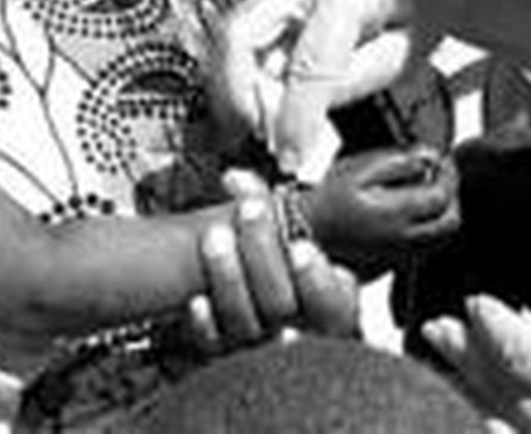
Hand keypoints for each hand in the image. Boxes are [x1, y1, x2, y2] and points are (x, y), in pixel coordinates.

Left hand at [184, 172, 360, 354]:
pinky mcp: (228, 351)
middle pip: (281, 304)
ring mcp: (261, 342)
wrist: (251, 299)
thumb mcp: (298, 236)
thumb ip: (274, 206)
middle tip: (250, 211)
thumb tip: (235, 179)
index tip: (301, 246)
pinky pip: (215, 346)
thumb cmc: (285, 264)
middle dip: (263, 253)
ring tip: (215, 237)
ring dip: (228, 277)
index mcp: (330, 305)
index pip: (334, 306)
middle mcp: (298, 330)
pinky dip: (205, 322)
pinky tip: (196, 299)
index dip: (317, 280)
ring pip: (247, 324)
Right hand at [208, 0, 433, 153]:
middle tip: (261, 136)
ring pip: (231, 37)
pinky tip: (267, 101)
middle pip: (238, 36)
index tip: (290, 155)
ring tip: (264, 124)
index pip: (308, 64)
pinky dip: (244, 76)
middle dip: (238, 97)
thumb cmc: (422, 5)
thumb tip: (296, 128)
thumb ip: (346, 88)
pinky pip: (243, 37)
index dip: (295, 117)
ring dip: (237, 89)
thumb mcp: (399, 56)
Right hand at [304, 146, 458, 266]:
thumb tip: (429, 157)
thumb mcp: (359, 169)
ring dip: (442, 212)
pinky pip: (424, 247)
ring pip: (441, 237)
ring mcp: (400, 253)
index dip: (448, 173)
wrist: (302, 232)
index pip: (443, 196)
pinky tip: (412, 212)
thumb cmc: (325, 200)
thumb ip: (399, 161)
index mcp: (396, 213)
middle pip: (451, 222)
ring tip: (427, 191)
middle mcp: (403, 238)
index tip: (440, 159)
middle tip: (441, 176)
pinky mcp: (392, 261)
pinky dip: (428, 228)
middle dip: (452, 196)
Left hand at [425, 295, 530, 433]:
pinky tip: (482, 409)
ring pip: (497, 430)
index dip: (489, 323)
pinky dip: (495, 425)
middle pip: (498, 393)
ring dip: (467, 396)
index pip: (520, 353)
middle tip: (439, 329)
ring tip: (445, 365)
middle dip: (465, 356)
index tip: (476, 303)